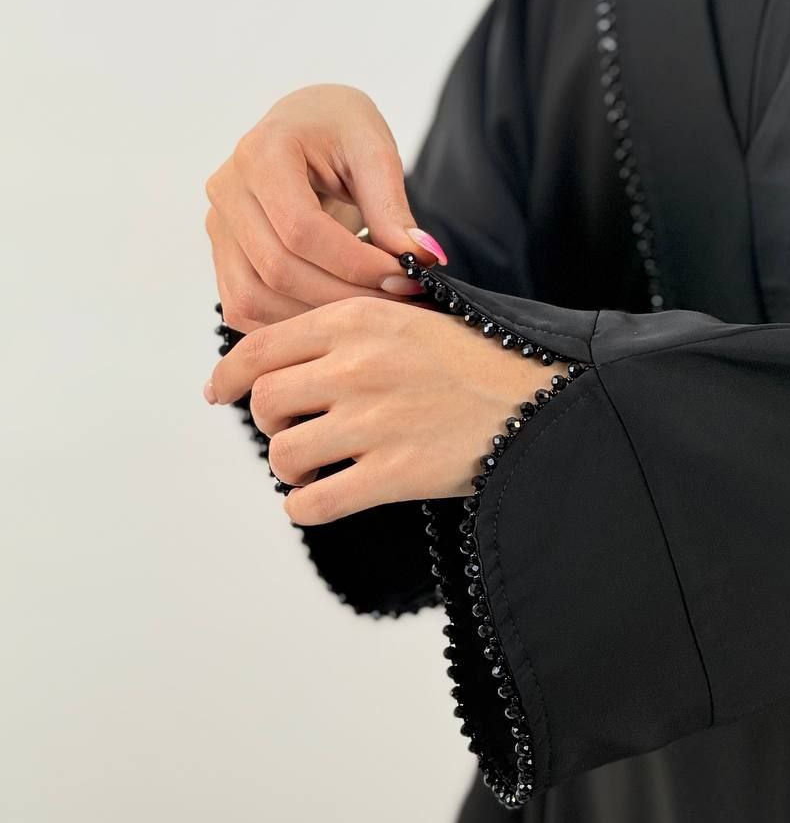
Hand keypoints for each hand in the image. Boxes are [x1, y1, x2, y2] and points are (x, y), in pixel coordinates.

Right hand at [204, 85, 447, 331]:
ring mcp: (217, 226)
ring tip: (370, 312)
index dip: (356, 263)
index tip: (405, 277)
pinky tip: (335, 317)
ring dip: (316, 318)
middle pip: (278, 269)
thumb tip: (421, 258)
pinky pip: (245, 307)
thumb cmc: (338, 129)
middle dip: (344, 296)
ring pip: (255, 298)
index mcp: (262, 153)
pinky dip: (290, 323)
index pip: (302, 229)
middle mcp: (227, 190)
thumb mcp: (374, 151)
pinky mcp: (222, 255)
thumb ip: (392, 206)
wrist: (304, 125)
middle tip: (398, 301)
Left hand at [205, 297, 556, 524]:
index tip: (217, 392)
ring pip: (283, 455)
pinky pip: (312, 503)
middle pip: (265, 403)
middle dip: (271, 423)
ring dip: (290, 467)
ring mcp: (374, 422)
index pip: (261, 347)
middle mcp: (357, 366)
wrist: (539, 400)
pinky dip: (305, 506)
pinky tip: (323, 497)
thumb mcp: (408, 316)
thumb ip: (348, 327)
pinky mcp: (393, 474)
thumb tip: (282, 355)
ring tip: (316, 465)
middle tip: (296, 429)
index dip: (228, 374)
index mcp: (357, 319)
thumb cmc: (475, 360)